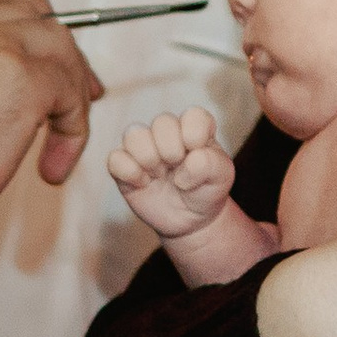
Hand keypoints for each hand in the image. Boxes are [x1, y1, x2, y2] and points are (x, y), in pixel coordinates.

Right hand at [0, 0, 101, 218]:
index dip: (13, 23)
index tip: (27, 53)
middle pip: (24, 10)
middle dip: (52, 47)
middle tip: (71, 87)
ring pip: (56, 45)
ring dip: (69, 90)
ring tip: (64, 136)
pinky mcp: (21, 76)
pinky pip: (68, 90)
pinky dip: (72, 127)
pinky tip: (53, 165)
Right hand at [109, 109, 236, 236]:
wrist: (190, 221)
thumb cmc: (207, 192)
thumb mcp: (221, 178)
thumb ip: (211, 164)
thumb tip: (187, 164)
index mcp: (194, 129)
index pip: (193, 115)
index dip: (195, 134)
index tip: (198, 153)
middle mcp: (167, 134)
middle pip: (162, 122)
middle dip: (173, 150)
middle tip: (178, 168)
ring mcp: (144, 149)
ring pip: (133, 134)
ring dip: (149, 158)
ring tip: (159, 175)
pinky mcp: (125, 168)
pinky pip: (115, 159)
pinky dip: (129, 173)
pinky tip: (143, 184)